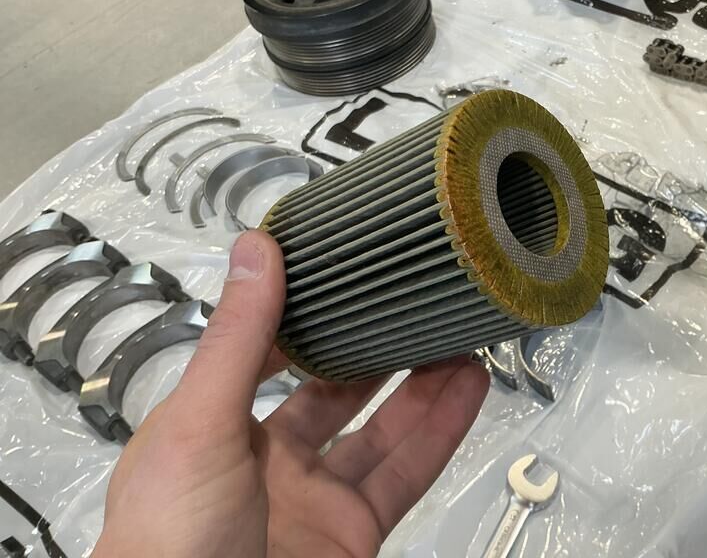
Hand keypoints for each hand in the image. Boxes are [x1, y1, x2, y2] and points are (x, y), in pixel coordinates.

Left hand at [93, 230, 488, 557]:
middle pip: (334, 390)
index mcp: (214, 426)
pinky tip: (467, 391)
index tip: (343, 273)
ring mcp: (312, 499)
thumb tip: (255, 251)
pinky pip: (407, 473)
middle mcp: (265, 461)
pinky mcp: (354, 533)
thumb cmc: (165, 545)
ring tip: (456, 335)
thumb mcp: (199, 425)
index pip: (266, 352)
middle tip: (414, 304)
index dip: (306, 314)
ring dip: (423, 383)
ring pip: (381, 429)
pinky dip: (442, 430)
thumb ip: (237, 339)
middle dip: (376, 348)